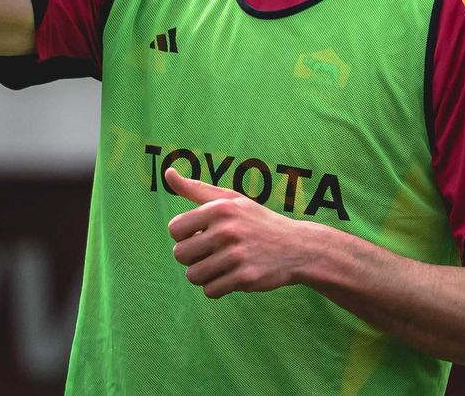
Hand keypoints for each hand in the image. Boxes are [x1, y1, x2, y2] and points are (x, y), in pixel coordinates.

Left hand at [166, 167, 315, 298]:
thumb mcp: (231, 200)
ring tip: (221, 265)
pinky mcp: (244, 278)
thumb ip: (197, 189)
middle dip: (192, 257)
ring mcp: (236, 255)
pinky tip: (232, 276)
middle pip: (180, 254)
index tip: (202, 235)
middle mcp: (227, 230)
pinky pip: (210, 291)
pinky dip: (217, 287)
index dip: (185, 235)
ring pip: (193, 276)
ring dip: (203, 274)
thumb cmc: (257, 221)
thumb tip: (167, 173)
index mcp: (220, 207)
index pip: (175, 229)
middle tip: (212, 252)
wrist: (297, 247)